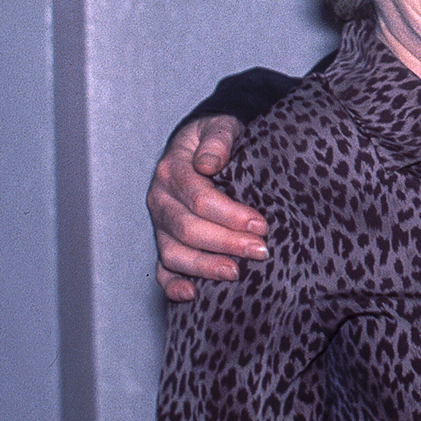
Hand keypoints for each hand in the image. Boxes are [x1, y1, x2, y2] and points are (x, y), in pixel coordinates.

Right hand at [149, 114, 265, 300]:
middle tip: (259, 250)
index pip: (199, 199)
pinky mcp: (165, 241)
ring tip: (236, 272)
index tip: (260, 224)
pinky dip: (173, 284)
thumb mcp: (219, 126)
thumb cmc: (215, 138)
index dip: (230, 215)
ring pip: (173, 253)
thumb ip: (217, 140)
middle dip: (226, 243)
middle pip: (188, 229)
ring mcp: (160, 224)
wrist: (202, 144)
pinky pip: (162, 268)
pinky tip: (192, 294)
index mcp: (172, 171)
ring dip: (205, 266)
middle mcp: (161, 199)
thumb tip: (209, 163)